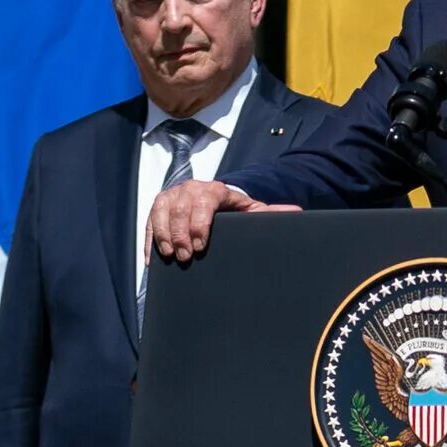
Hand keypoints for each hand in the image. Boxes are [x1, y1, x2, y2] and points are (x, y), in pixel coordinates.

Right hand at [147, 179, 267, 262]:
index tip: (201, 246)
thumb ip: (271, 212)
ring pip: (162, 212)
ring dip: (164, 236)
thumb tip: (296, 213)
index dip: (200, 225)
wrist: (214, 197)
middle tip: (186, 257)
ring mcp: (173, 194)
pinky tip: (154, 258)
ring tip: (170, 256)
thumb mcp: (251, 209)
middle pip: (180, 210)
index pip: (204, 203)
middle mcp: (191, 188)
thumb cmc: (234, 208)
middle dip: (181, 235)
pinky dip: (151, 239)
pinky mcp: (159, 204)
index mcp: (214, 189)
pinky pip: (150, 219)